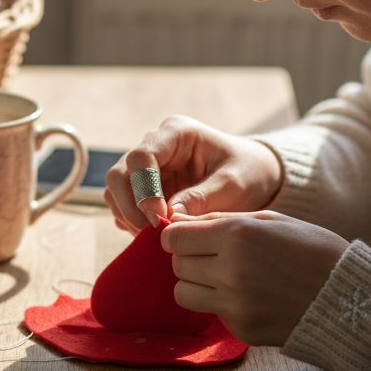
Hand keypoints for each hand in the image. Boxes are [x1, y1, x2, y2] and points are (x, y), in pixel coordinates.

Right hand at [104, 115, 282, 233]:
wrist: (254, 177)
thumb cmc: (248, 173)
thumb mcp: (234, 184)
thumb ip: (202, 197)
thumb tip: (169, 215)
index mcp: (176, 133)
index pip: (142, 156)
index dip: (144, 189)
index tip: (160, 218)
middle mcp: (155, 146)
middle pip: (119, 174)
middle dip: (130, 206)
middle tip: (151, 233)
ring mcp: (147, 168)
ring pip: (116, 191)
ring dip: (129, 217)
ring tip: (154, 237)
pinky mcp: (145, 190)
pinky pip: (124, 206)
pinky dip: (132, 223)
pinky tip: (153, 235)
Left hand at [161, 210, 346, 346]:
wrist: (349, 297)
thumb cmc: (312, 250)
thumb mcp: (270, 220)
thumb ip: (221, 220)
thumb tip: (178, 222)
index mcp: (237, 235)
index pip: (173, 238)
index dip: (179, 236)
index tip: (190, 237)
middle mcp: (230, 270)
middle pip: (177, 265)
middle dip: (189, 259)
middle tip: (214, 256)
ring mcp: (235, 304)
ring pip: (183, 293)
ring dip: (196, 284)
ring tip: (225, 277)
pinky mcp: (241, 328)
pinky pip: (211, 312)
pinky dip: (221, 304)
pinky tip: (250, 296)